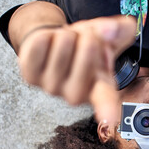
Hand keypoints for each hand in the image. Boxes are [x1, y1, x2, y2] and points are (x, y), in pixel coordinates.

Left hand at [18, 16, 135, 123]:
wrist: (54, 44)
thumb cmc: (82, 47)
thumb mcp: (105, 38)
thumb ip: (119, 32)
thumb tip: (116, 29)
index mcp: (100, 88)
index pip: (106, 99)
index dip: (108, 109)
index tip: (109, 119)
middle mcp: (76, 95)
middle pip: (88, 51)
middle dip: (88, 37)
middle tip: (83, 44)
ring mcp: (52, 88)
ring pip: (63, 44)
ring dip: (66, 35)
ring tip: (67, 45)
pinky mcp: (30, 76)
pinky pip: (40, 44)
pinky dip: (46, 36)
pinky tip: (50, 47)